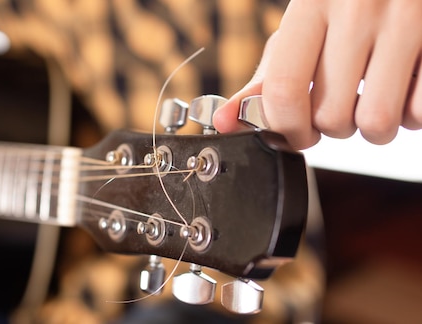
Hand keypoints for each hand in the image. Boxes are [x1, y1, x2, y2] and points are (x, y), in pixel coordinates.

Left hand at [213, 0, 421, 148]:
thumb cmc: (345, 7)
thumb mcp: (300, 32)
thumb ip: (264, 80)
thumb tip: (224, 123)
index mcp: (310, 7)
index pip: (283, 90)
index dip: (285, 128)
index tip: (293, 134)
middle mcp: (357, 10)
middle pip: (329, 116)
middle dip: (330, 126)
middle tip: (338, 103)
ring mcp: (406, 21)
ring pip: (375, 123)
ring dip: (370, 127)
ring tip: (371, 99)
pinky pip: (418, 115)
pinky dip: (409, 115)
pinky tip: (403, 88)